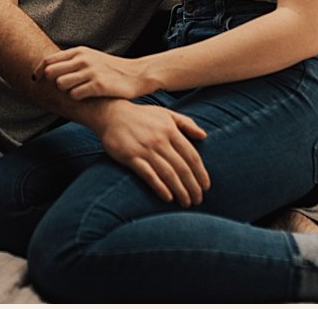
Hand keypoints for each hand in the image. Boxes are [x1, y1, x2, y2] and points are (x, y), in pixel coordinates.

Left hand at [34, 47, 156, 98]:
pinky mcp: (98, 85)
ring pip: (61, 84)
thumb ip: (72, 61)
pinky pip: (75, 94)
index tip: (36, 80)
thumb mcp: (91, 58)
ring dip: (65, 91)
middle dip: (50, 82)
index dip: (39, 71)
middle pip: (51, 72)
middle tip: (57, 89)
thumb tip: (50, 68)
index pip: (49, 60)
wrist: (138, 74)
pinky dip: (77, 98)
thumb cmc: (111, 69)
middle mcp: (83, 59)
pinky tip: (85, 97)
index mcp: (79, 51)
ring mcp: (90, 71)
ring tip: (75, 92)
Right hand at [90, 101, 209, 204]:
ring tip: (186, 202)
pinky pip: (148, 175)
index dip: (201, 173)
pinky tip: (168, 197)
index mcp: (171, 130)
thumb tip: (204, 136)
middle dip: (193, 187)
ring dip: (180, 190)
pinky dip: (160, 187)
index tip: (206, 187)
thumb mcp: (166, 114)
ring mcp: (145, 149)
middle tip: (198, 200)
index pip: (191, 156)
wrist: (111, 114)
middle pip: (182, 168)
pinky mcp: (130, 157)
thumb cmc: (141, 116)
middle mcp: (160, 140)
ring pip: (168, 174)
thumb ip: (186, 123)